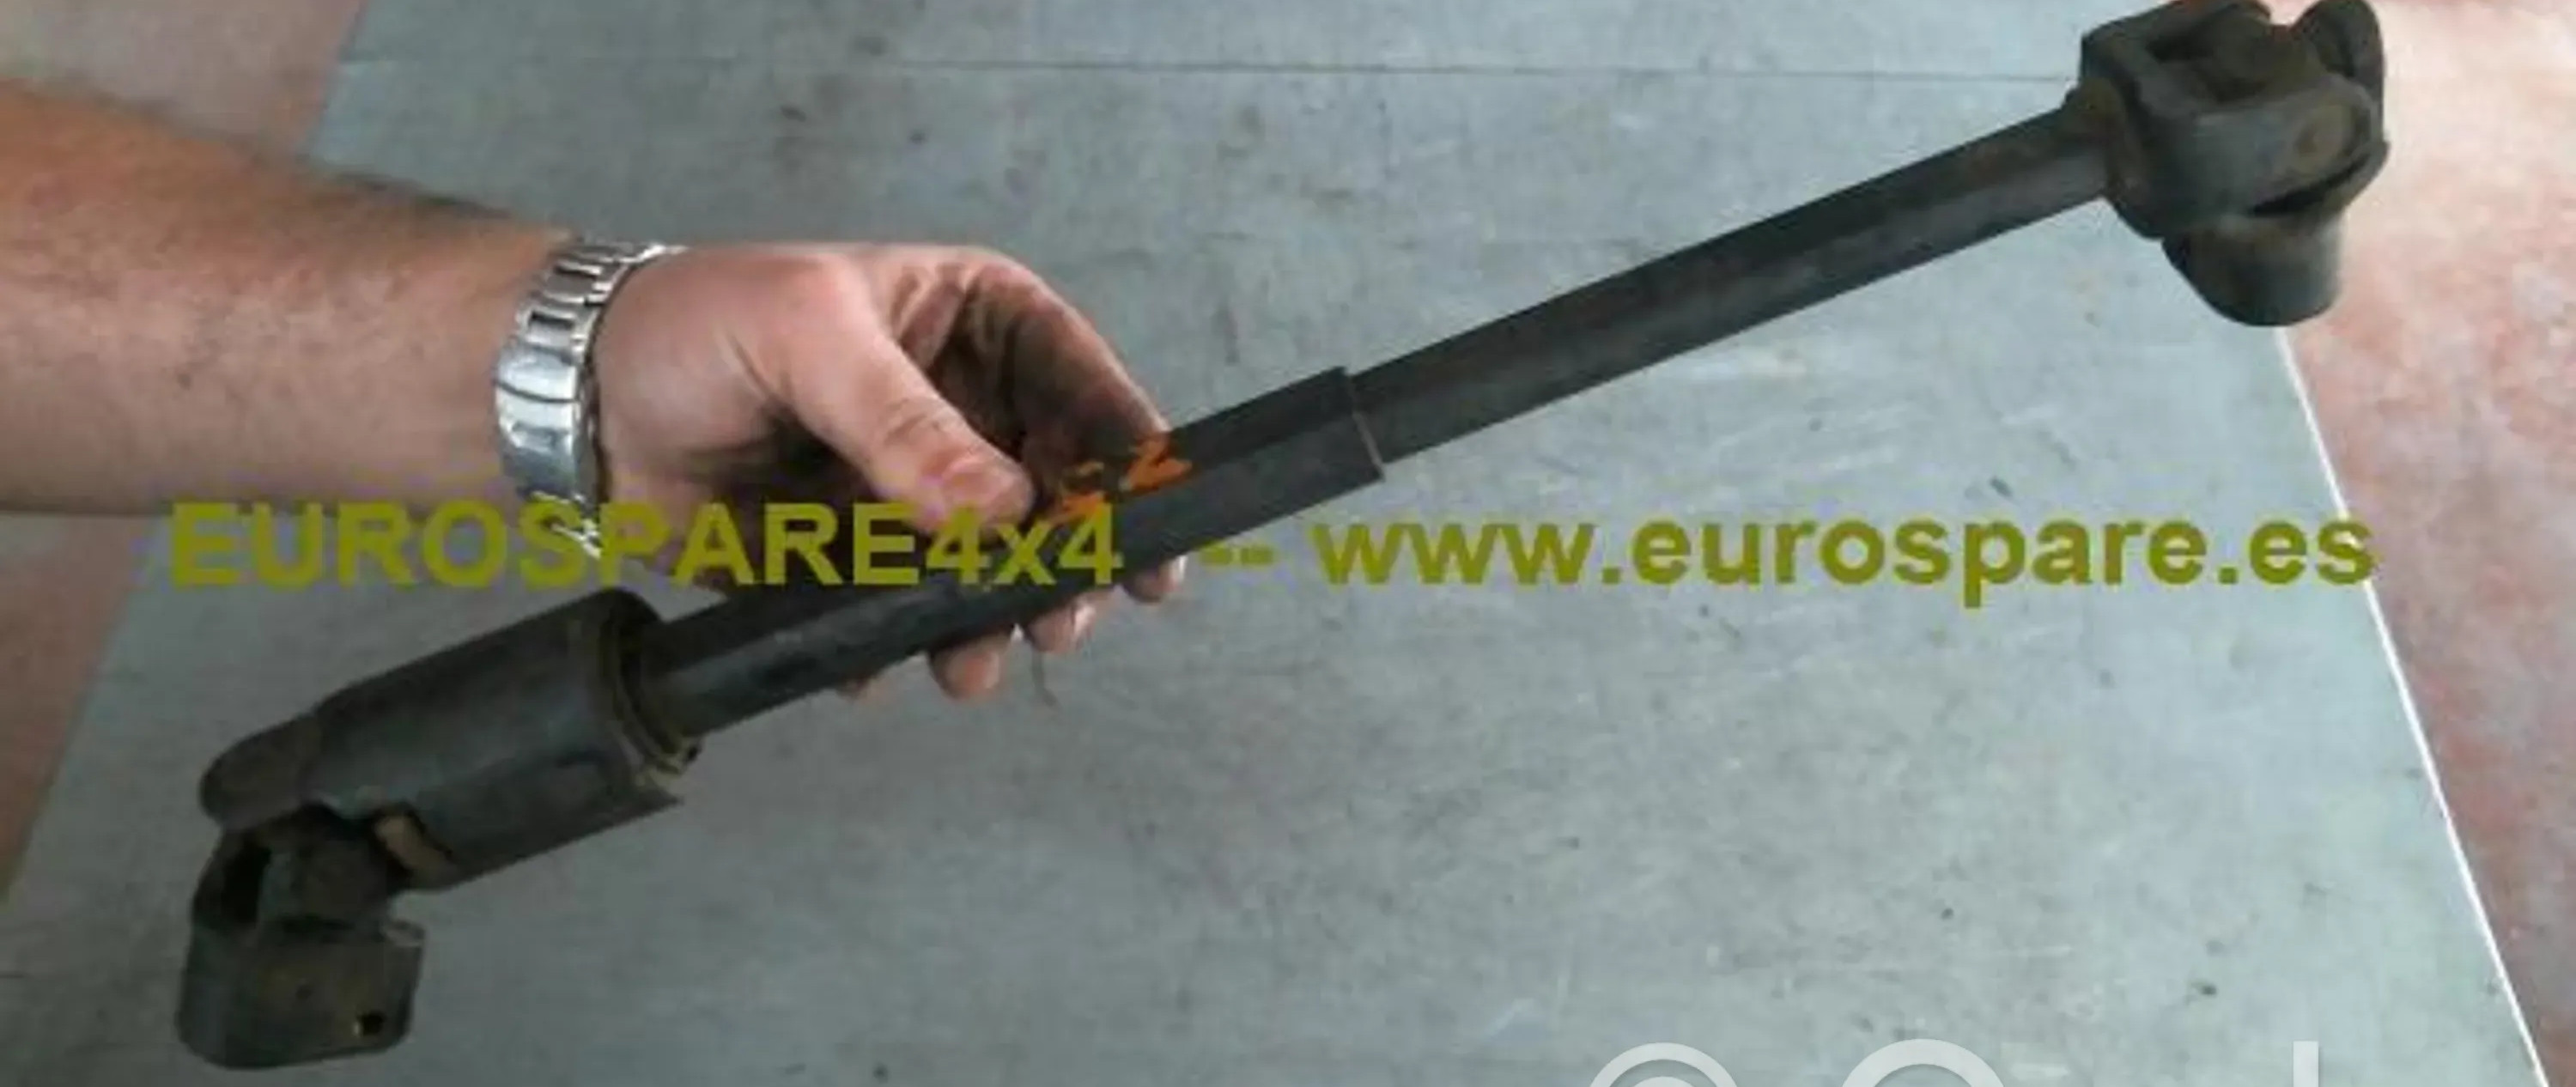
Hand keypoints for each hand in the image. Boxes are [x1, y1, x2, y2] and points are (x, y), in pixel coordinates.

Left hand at [586, 242, 1184, 700]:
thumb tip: (1006, 514)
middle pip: (1060, 500)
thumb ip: (905, 425)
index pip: (1084, 389)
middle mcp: (968, 412)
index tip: (1155, 541)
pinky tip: (878, 669)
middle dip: (1068, 569)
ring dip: (993, 625)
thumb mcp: (808, 341)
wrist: (574, 403)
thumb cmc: (696, 326)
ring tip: (964, 667)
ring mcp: (919, 495)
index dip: (1132, 464)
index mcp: (979, 324)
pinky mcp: (864, 563)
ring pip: (996, 572)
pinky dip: (907, 648)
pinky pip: (913, 615)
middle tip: (1058, 623)